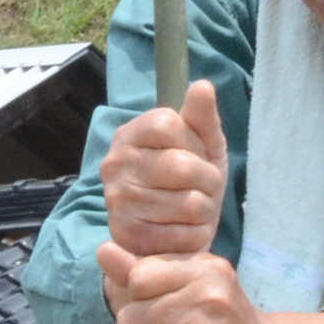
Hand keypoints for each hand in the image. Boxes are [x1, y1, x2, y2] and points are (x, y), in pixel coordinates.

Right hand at [102, 80, 227, 258]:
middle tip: (202, 190)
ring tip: (194, 212)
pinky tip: (186, 233)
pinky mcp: (128, 235)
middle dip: (208, 182)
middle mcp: (115, 164)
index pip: (170, 124)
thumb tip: (202, 86)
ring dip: (205, 211)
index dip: (195, 144)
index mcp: (131, 134)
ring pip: (189, 203)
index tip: (194, 156)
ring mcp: (118, 201)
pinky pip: (183, 234)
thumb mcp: (202, 145)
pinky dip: (196, 236)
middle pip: (182, 166)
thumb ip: (202, 117)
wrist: (173, 237)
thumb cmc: (190, 183)